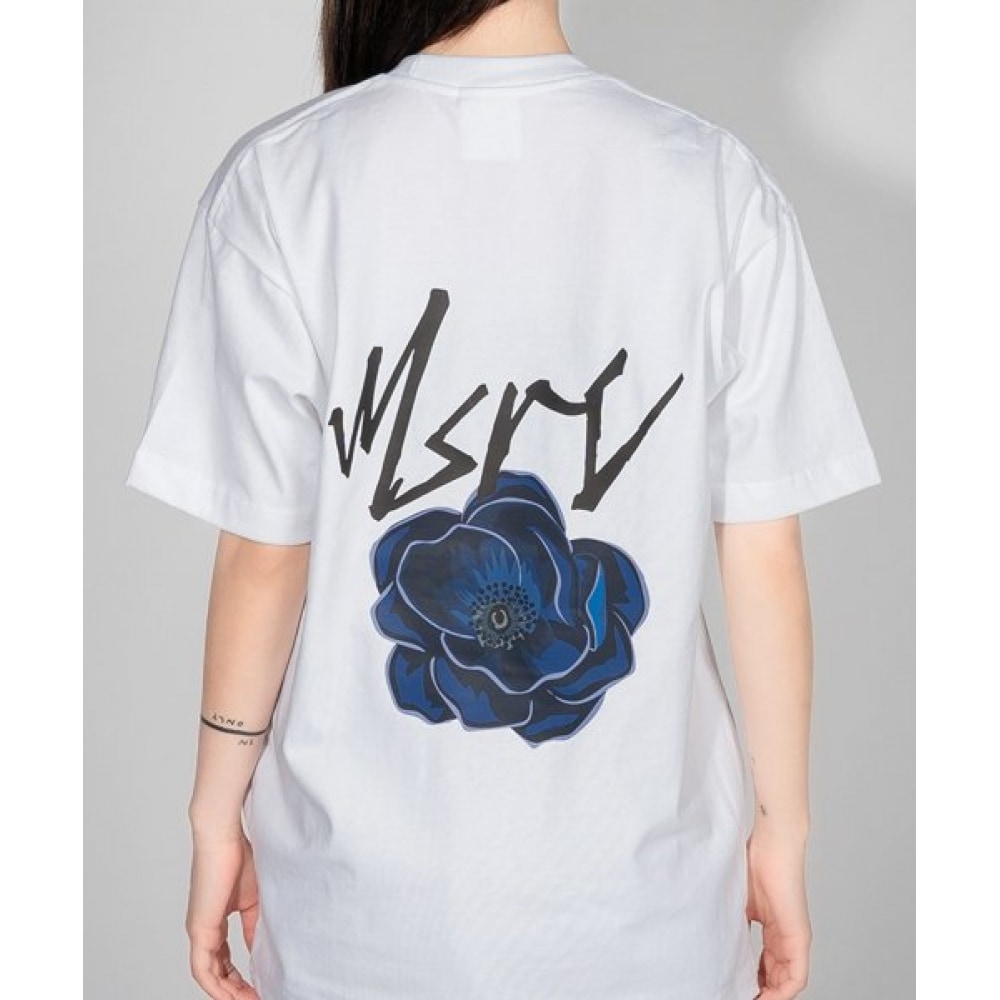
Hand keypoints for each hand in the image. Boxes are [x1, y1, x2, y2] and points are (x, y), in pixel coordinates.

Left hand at [186, 828, 260, 998]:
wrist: (224, 836)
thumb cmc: (239, 857)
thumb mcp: (254, 900)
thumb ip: (253, 926)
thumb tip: (260, 950)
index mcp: (214, 922)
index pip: (224, 960)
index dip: (239, 978)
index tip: (259, 986)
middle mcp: (203, 930)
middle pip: (216, 973)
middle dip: (236, 991)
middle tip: (257, 998)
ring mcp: (199, 931)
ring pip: (208, 976)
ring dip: (228, 993)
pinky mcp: (199, 928)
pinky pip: (203, 969)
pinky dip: (217, 986)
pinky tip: (232, 995)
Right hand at [747, 831, 811, 998]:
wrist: (772, 844)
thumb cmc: (754, 862)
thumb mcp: (738, 901)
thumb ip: (735, 923)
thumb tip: (717, 941)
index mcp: (773, 929)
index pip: (765, 967)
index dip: (751, 982)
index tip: (734, 987)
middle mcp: (787, 938)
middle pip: (777, 978)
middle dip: (759, 991)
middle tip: (738, 996)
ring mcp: (795, 938)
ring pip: (788, 982)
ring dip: (771, 995)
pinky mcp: (800, 937)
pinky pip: (797, 976)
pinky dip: (783, 991)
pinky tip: (767, 997)